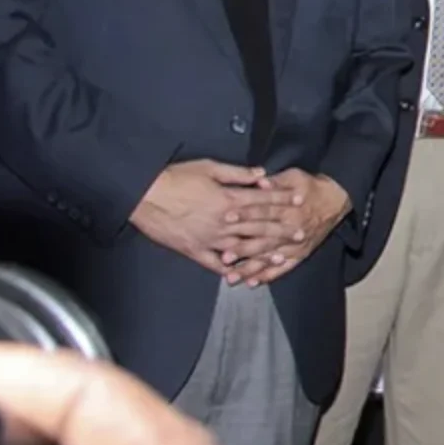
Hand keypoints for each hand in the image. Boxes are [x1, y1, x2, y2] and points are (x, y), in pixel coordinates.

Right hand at [128, 161, 301, 279]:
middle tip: (299, 234)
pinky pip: (215, 264)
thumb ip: (237, 173)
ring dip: (263, 253)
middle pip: (259, 226)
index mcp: (229, 199)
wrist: (143, 195)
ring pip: (243, 248)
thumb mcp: (209, 167)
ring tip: (280, 257)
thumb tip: (261, 174)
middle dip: (281, 230)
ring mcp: (210, 238)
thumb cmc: (175, 178)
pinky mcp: (194, 250)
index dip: (283, 201)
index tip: (299, 203)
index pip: (263, 201)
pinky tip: (241, 277)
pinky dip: (229, 270)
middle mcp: (224, 221)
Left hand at [221, 170, 349, 286]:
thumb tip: (260, 182)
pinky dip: (269, 276)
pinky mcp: (300, 254)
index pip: (264, 212)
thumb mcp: (295, 177)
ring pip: (270, 258)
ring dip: (251, 268)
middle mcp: (292, 229)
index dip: (245, 214)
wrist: (337, 200)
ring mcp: (296, 245)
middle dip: (244, 249)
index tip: (226, 219)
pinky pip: (284, 268)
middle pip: (265, 239)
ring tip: (232, 277)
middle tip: (224, 257)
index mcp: (290, 209)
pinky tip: (253, 283)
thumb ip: (276, 182)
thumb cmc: (311, 187)